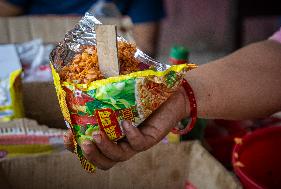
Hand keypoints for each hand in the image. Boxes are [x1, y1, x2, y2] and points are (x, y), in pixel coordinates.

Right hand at [64, 88, 188, 169]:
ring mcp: (135, 141)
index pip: (91, 146)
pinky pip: (138, 144)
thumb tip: (89, 63)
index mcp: (111, 131)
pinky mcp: (150, 138)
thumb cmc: (144, 90)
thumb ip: (106, 81)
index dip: (76, 146)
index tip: (67, 137)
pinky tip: (126, 123)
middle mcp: (122, 140)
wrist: (172, 93)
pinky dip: (130, 135)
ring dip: (105, 149)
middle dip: (90, 154)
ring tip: (97, 135)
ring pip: (118, 156)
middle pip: (103, 159)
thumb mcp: (122, 86)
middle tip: (83, 142)